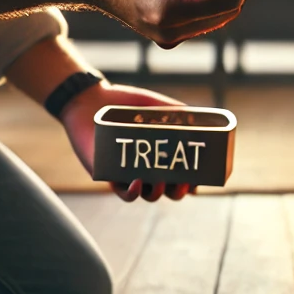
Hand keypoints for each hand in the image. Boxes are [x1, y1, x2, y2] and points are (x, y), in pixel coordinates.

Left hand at [60, 80, 197, 200]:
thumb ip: (177, 113)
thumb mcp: (155, 105)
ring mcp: (128, 173)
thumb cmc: (122, 103)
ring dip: (160, 193)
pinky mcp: (109, 175)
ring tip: (164, 182)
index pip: (181, 173)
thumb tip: (202, 119)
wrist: (91, 100)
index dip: (193, 181)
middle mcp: (146, 166)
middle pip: (168, 190)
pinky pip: (123, 192)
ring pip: (148, 194)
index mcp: (160, 153)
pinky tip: (138, 183)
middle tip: (187, 183)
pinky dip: (133, 193)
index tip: (202, 179)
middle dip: (180, 191)